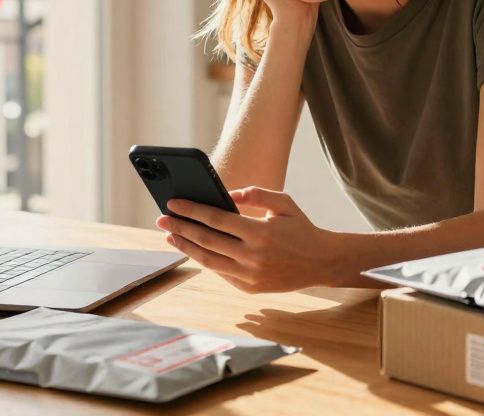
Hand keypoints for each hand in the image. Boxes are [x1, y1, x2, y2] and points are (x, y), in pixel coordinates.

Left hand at [155, 186, 339, 292]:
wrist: (322, 262)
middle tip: (161, 219)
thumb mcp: (283, 203)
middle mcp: (253, 256)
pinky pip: (220, 273)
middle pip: (206, 240)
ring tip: (170, 237)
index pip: (216, 219)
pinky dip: (204, 260)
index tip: (172, 204)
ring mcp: (250, 275)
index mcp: (260, 232)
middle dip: (180, 229)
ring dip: (186, 247)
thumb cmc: (301, 228)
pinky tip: (193, 249)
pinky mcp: (250, 289)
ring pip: (208, 260)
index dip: (191, 210)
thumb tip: (226, 194)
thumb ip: (255, 194)